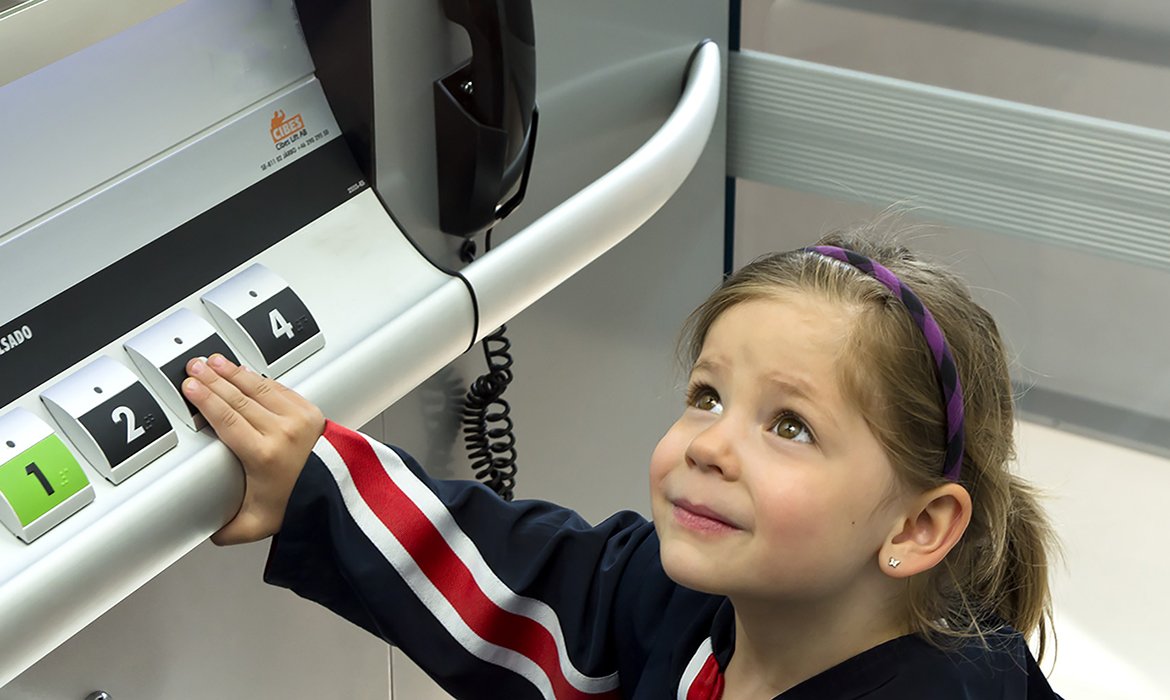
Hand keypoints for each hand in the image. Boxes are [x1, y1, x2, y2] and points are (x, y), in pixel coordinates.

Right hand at [181, 354, 324, 544]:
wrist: (342, 493)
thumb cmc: (303, 504)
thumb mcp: (259, 523)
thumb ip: (227, 529)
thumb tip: (204, 531)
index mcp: (264, 456)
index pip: (228, 419)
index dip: (206, 400)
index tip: (190, 388)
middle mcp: (282, 432)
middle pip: (239, 398)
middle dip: (213, 380)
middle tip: (193, 368)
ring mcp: (298, 418)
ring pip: (258, 388)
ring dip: (233, 373)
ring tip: (213, 362)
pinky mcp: (310, 410)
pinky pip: (279, 388)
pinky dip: (258, 378)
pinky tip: (244, 371)